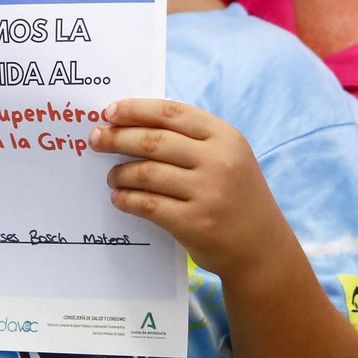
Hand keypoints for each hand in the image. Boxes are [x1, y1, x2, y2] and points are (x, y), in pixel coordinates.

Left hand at [91, 98, 287, 278]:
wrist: (261, 248)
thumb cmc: (236, 196)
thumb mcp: (228, 156)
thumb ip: (191, 138)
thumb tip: (135, 123)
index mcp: (225, 137)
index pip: (171, 112)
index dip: (136, 109)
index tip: (109, 112)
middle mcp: (219, 161)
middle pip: (153, 141)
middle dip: (117, 137)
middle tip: (96, 139)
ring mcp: (208, 192)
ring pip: (147, 173)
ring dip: (120, 173)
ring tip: (112, 176)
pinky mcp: (194, 223)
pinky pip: (148, 205)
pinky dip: (127, 199)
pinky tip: (119, 198)